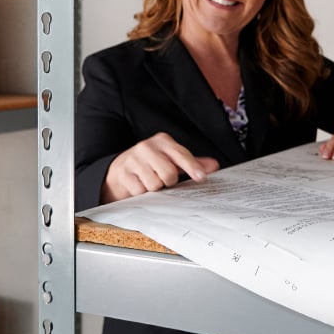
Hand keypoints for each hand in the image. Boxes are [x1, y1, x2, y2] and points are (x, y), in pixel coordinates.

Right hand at [101, 132, 219, 202]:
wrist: (119, 169)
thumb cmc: (151, 164)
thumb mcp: (171, 160)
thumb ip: (191, 163)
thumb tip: (213, 166)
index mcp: (162, 141)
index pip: (181, 155)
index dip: (192, 167)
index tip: (201, 177)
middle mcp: (147, 147)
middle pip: (169, 173)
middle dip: (169, 181)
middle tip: (164, 179)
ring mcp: (133, 159)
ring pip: (154, 184)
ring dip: (155, 188)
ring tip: (150, 181)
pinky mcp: (123, 173)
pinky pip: (140, 191)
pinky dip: (142, 192)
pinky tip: (139, 184)